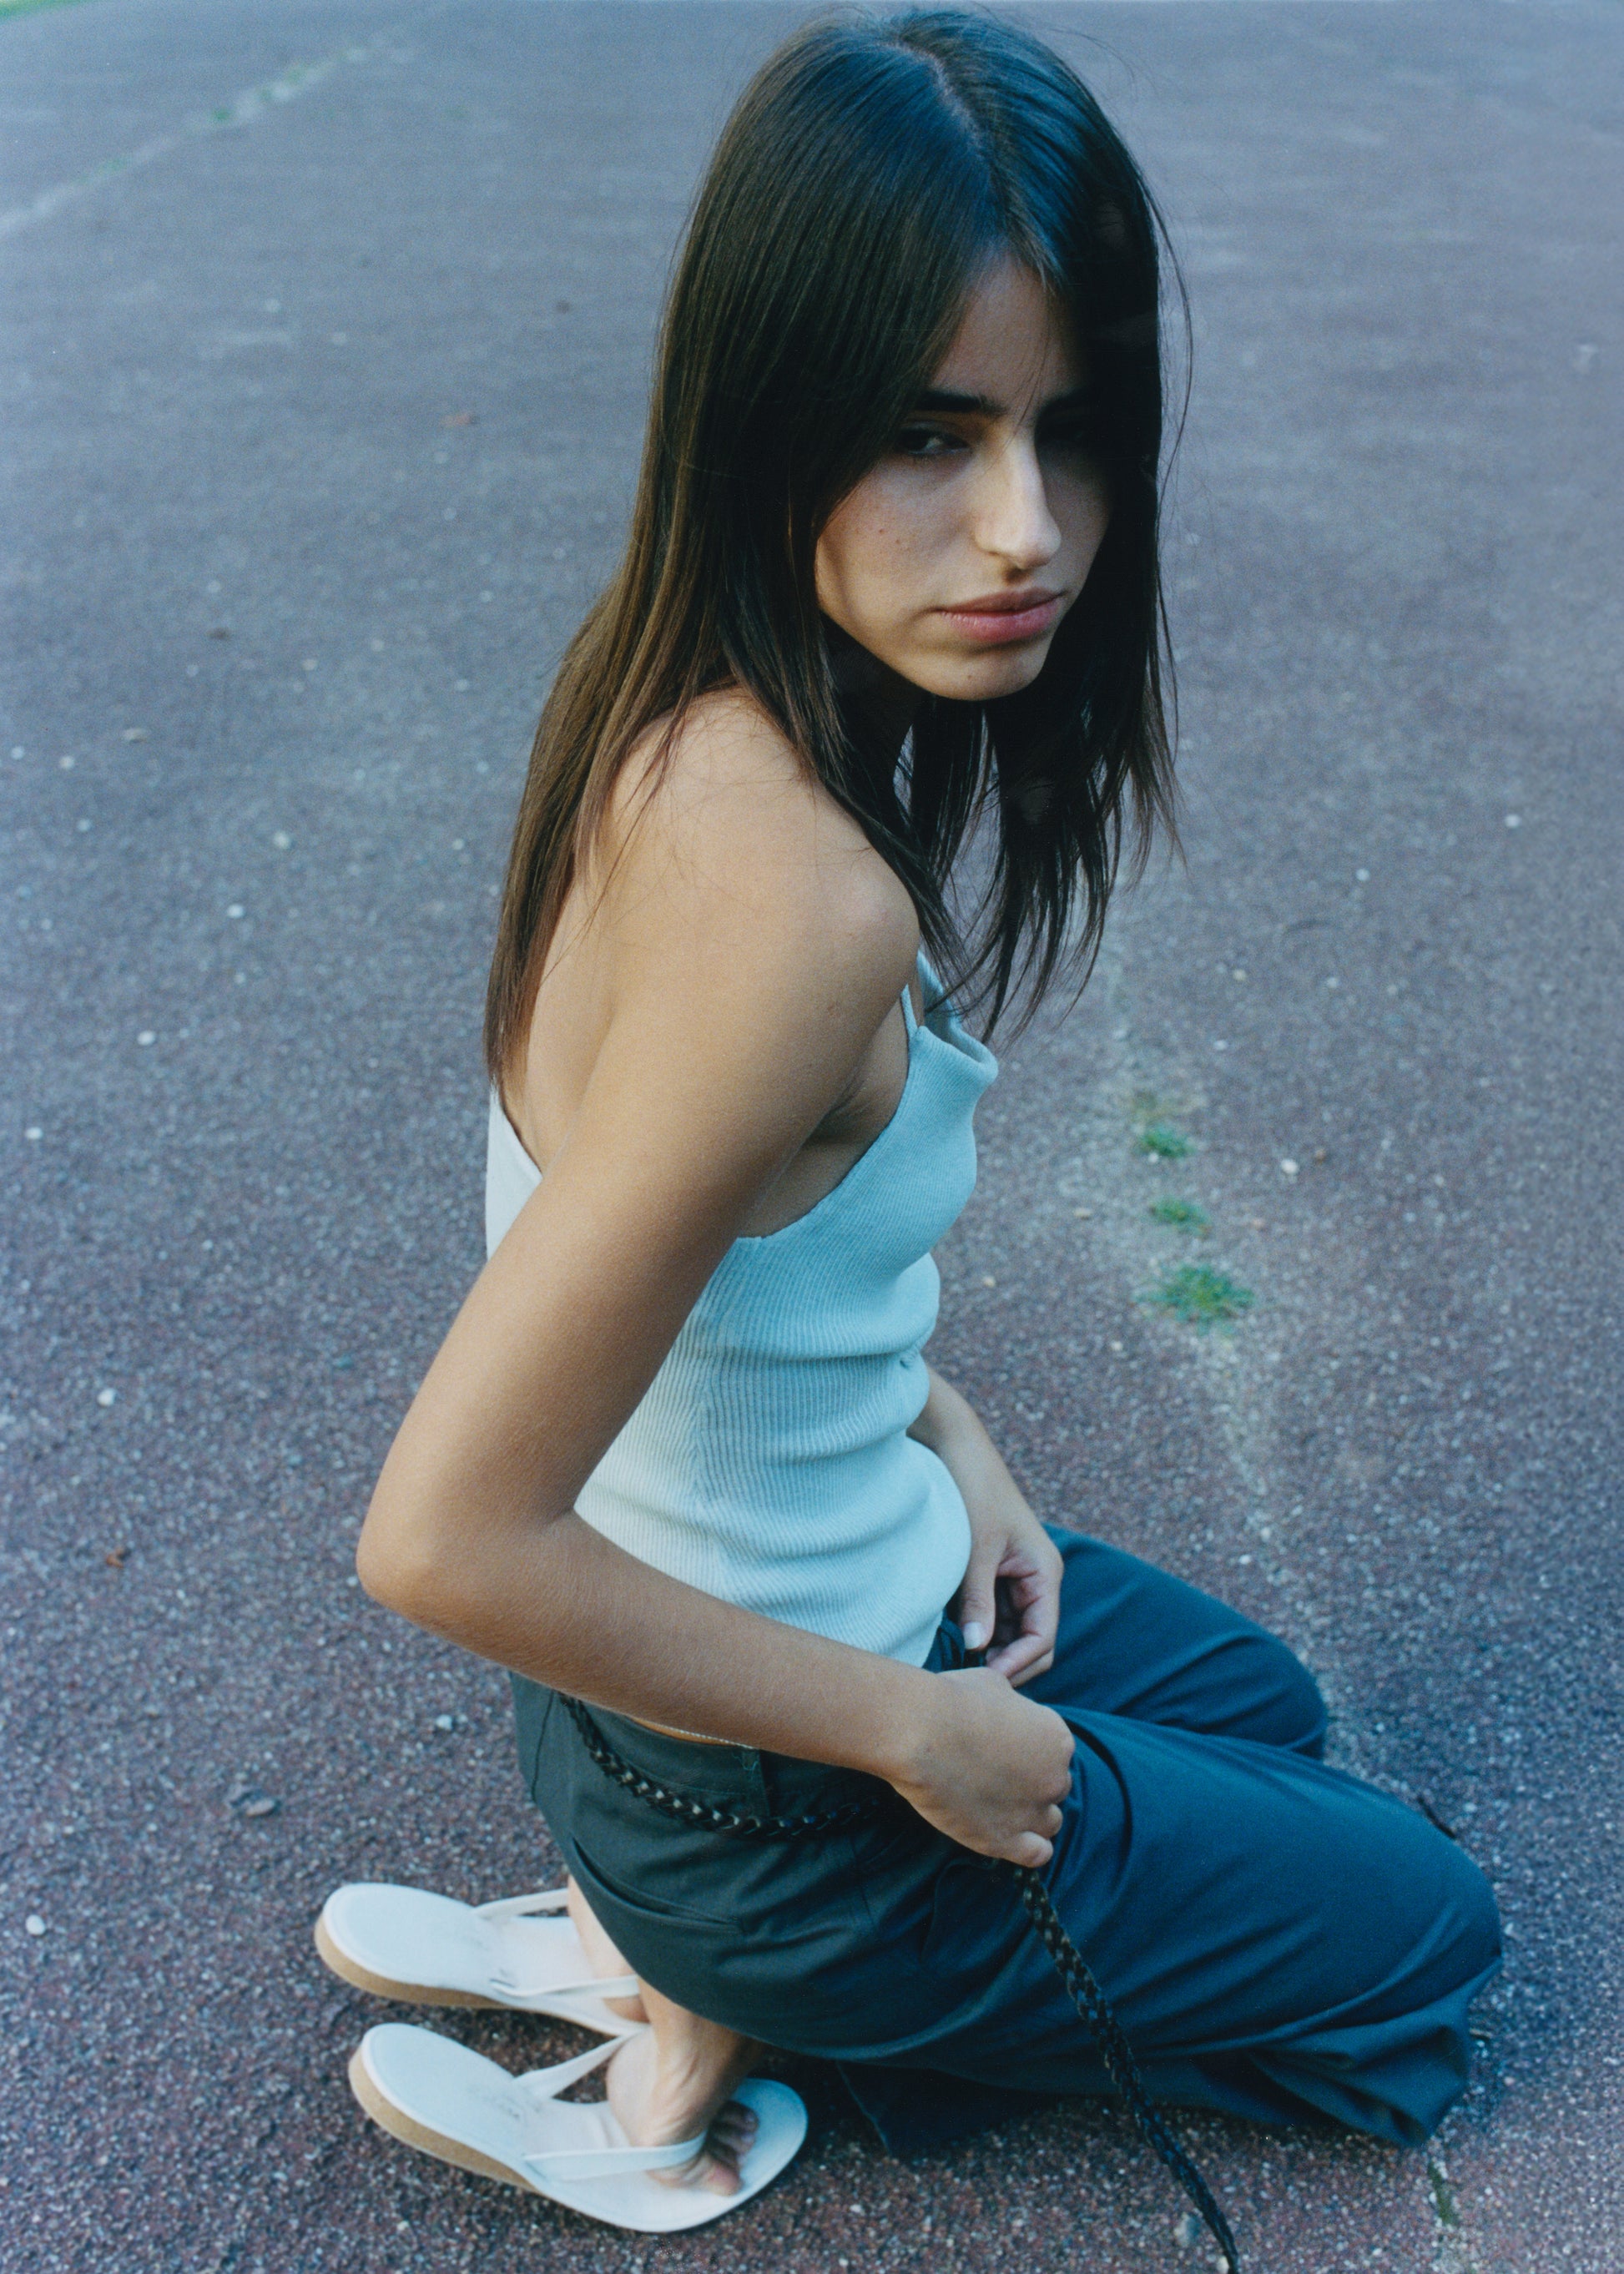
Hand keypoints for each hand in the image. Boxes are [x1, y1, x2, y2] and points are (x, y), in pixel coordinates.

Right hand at [886, 1666, 1074, 1865]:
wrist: (921, 1732)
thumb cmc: (953, 1701)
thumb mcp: (995, 1685)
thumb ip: (1013, 1705)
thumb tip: (1008, 1710)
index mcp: (1057, 1738)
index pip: (1055, 1753)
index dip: (1032, 1752)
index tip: (1006, 1750)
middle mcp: (1054, 1777)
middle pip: (1054, 1786)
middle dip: (1032, 1782)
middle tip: (997, 1775)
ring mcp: (1032, 1812)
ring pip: (1049, 1822)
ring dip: (1031, 1815)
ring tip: (999, 1805)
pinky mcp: (1006, 1840)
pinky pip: (1037, 1854)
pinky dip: (1029, 1848)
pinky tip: (1009, 1836)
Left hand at [948, 1472, 1062, 1686]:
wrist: (954, 1449)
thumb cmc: (973, 1491)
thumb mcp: (976, 1551)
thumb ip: (977, 1601)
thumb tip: (977, 1649)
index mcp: (1044, 1573)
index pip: (1044, 1637)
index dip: (1018, 1664)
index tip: (984, 1680)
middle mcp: (1035, 1580)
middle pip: (1031, 1642)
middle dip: (1007, 1663)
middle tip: (968, 1680)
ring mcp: (1013, 1580)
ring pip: (1009, 1632)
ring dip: (989, 1650)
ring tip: (956, 1665)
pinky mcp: (990, 1576)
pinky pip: (991, 1615)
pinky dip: (976, 1630)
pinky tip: (951, 1640)